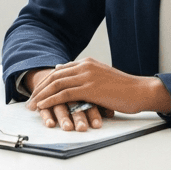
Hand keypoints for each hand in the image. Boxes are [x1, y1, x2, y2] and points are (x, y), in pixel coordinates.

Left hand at [26, 58, 170, 130]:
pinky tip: (43, 106)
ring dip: (41, 95)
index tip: (37, 91)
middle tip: (29, 99)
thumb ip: (87, 78)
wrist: (140, 91)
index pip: (60, 70)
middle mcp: (85, 66)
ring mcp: (87, 76)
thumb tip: (71, 81)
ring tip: (32, 105)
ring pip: (56, 84)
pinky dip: (51, 100)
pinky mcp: (90, 88)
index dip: (46, 81)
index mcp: (88, 63)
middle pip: (54, 76)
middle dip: (40, 88)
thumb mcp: (103, 79)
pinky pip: (64, 94)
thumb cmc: (125, 89)